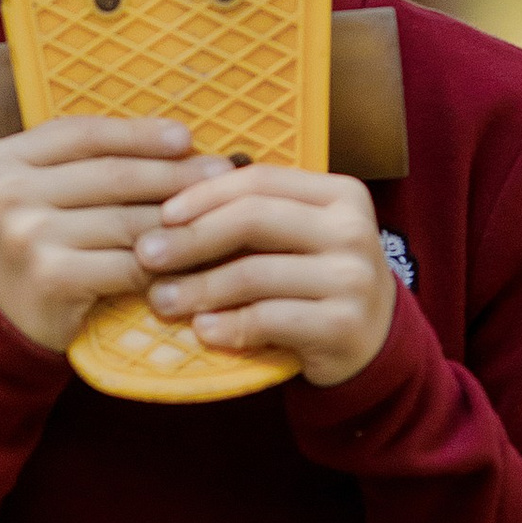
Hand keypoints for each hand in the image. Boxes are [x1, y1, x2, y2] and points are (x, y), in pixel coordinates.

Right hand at [0, 116, 216, 354]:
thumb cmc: (27, 248)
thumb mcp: (32, 193)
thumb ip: (80, 166)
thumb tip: (172, 143)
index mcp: (3, 159)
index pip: (84, 133)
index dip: (140, 133)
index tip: (186, 138)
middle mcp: (9, 192)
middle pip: (114, 175)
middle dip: (175, 173)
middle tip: (223, 174)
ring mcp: (28, 236)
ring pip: (128, 221)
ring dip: (181, 222)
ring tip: (217, 218)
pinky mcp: (53, 278)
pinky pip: (129, 265)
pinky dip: (165, 266)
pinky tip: (191, 263)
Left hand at [134, 162, 395, 386]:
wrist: (373, 342)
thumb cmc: (316, 279)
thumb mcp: (297, 236)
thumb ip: (251, 213)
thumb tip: (165, 207)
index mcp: (340, 194)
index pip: (258, 181)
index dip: (204, 195)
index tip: (162, 215)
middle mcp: (352, 230)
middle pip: (252, 219)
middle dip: (191, 237)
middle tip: (147, 255)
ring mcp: (352, 278)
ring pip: (254, 273)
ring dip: (199, 288)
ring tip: (161, 299)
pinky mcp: (344, 325)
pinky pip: (269, 319)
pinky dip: (228, 325)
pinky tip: (202, 330)